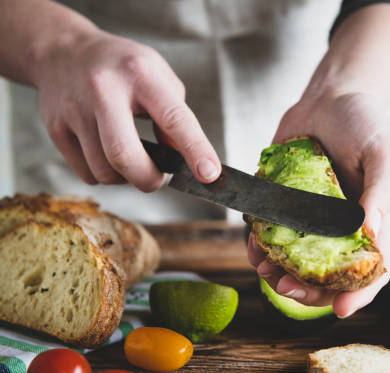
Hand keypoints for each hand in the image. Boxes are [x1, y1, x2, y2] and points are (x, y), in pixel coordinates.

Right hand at [34, 29, 220, 190]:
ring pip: (104, 172)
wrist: (62, 52)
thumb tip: (185, 160)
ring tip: (132, 158)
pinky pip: (86, 173)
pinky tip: (108, 154)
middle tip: (160, 178)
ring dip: (126, 178)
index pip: (174, 118)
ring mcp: (74, 110)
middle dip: (149, 179)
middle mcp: (103, 90)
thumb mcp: (158, 78)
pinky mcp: (55, 128)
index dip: (195, 150)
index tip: (209, 174)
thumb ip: (176, 117)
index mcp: (140, 74)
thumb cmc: (122, 68)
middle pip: (124, 156)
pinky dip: (105, 175)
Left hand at [248, 92, 389, 317]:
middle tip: (286, 289)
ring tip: (264, 270)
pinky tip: (253, 244)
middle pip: (327, 278)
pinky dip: (260, 246)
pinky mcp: (283, 205)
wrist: (328, 97)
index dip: (359, 295)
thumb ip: (382, 191)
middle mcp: (338, 228)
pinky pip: (270, 236)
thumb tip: (371, 232)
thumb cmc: (365, 122)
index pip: (370, 271)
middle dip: (307, 292)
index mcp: (371, 223)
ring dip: (277, 274)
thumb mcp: (384, 152)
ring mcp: (309, 220)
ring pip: (294, 263)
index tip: (341, 310)